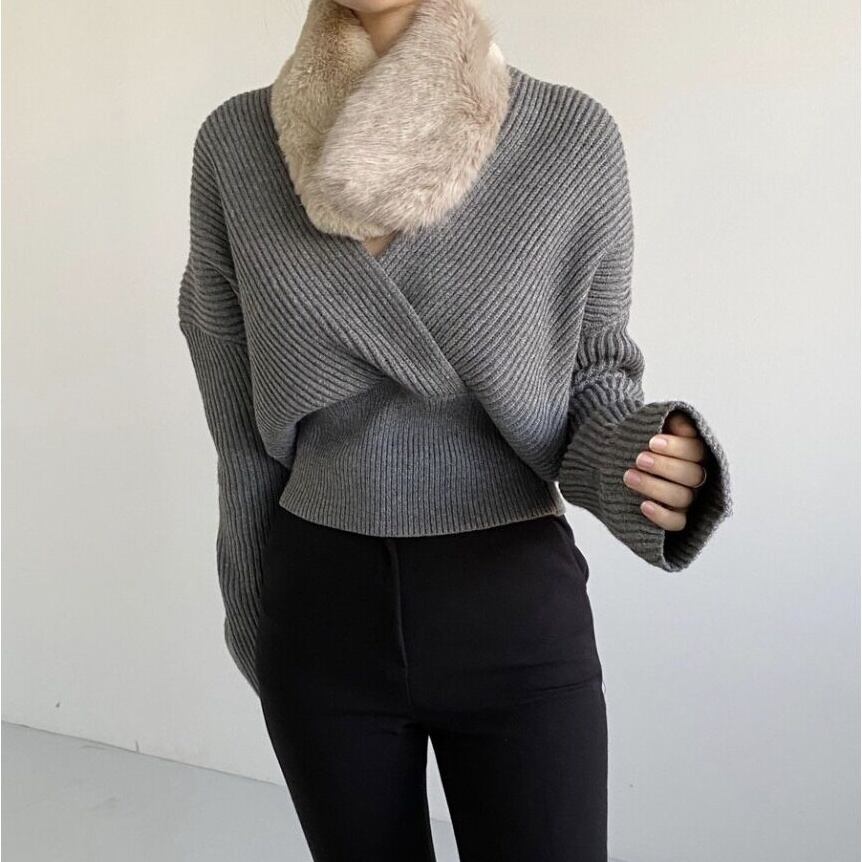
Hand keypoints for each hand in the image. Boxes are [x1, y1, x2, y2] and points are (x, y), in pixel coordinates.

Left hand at [622, 410, 707, 530]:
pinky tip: (643, 505)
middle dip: (664, 466)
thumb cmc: (638, 441)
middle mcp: (695, 478)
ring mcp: (687, 500)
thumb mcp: (653, 423)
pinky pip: (676, 523)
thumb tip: (684, 427)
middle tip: (638, 459)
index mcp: (694, 454)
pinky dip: (662, 516)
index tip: (651, 441)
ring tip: (629, 476)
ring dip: (655, 487)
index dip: (676, 447)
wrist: (613, 462)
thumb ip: (672, 420)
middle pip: (691, 475)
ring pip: (682, 498)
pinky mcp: (675, 518)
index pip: (696, 451)